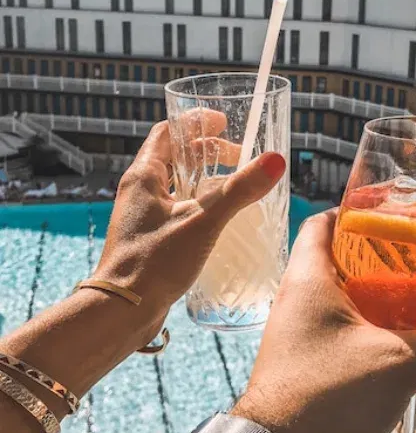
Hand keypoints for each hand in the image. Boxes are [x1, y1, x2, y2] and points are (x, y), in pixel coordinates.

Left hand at [94, 120, 285, 333]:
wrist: (122, 311)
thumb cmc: (154, 262)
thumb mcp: (203, 221)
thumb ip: (240, 190)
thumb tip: (275, 161)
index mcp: (143, 176)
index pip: (168, 132)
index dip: (196, 122)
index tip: (223, 121)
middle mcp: (138, 192)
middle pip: (174, 157)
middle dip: (208, 152)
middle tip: (239, 157)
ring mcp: (141, 217)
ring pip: (176, 185)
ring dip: (205, 180)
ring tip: (234, 187)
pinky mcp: (148, 239)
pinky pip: (176, 210)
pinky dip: (199, 206)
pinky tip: (218, 222)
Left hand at [236, 210, 415, 432]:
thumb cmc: (323, 399)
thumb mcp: (399, 364)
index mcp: (308, 281)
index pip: (323, 224)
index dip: (356, 213)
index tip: (394, 214)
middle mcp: (301, 304)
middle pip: (344, 263)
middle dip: (386, 261)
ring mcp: (306, 340)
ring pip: (350, 307)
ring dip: (387, 304)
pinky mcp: (314, 372)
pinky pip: (351, 342)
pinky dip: (380, 339)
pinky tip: (412, 352)